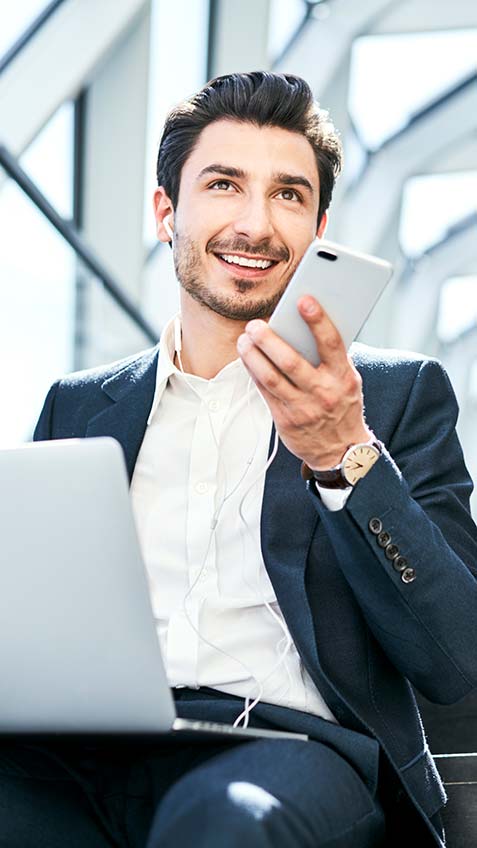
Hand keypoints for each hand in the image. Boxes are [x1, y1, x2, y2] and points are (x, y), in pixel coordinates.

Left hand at [236, 295, 371, 469]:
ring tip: (244, 340)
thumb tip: (306, 326)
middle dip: (269, 340)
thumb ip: (332, 358)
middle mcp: (323, 392)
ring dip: (253, 356)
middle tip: (255, 325)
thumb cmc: (342, 407)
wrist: (341, 452)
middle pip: (291, 361)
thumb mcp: (348, 381)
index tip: (303, 300)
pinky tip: (247, 358)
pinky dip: (253, 372)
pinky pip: (264, 392)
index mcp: (343, 377)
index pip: (331, 343)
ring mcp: (303, 408)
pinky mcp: (285, 420)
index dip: (317, 320)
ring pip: (272, 377)